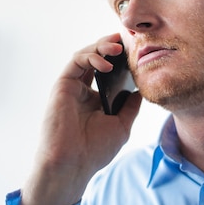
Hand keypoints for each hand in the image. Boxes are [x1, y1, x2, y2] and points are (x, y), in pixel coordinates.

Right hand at [19, 33, 141, 204]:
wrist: (73, 164)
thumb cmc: (95, 150)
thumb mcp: (121, 125)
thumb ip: (130, 106)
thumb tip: (141, 89)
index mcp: (96, 100)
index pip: (109, 72)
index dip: (121, 59)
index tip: (136, 51)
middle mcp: (83, 91)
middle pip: (97, 59)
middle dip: (111, 46)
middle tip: (126, 41)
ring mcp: (72, 87)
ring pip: (85, 55)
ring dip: (102, 47)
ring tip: (118, 48)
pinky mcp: (62, 85)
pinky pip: (76, 61)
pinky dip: (91, 57)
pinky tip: (106, 64)